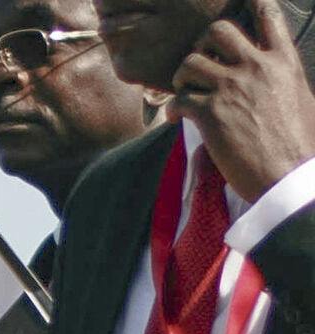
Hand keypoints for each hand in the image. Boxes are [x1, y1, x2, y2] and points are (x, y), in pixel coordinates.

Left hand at [166, 0, 314, 201]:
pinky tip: (179, 117)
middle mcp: (256, 67)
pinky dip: (174, 108)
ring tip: (187, 93)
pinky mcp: (210, 113)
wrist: (289, 174)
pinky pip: (179, 99)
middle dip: (202, 45)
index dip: (249, 5)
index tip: (237, 9)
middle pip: (218, 30)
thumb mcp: (301, 96)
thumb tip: (272, 73)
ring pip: (190, 63)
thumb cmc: (299, 142)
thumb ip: (281, 76)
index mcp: (283, 60)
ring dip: (183, 78)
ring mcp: (231, 88)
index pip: (267, 14)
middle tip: (201, 65)